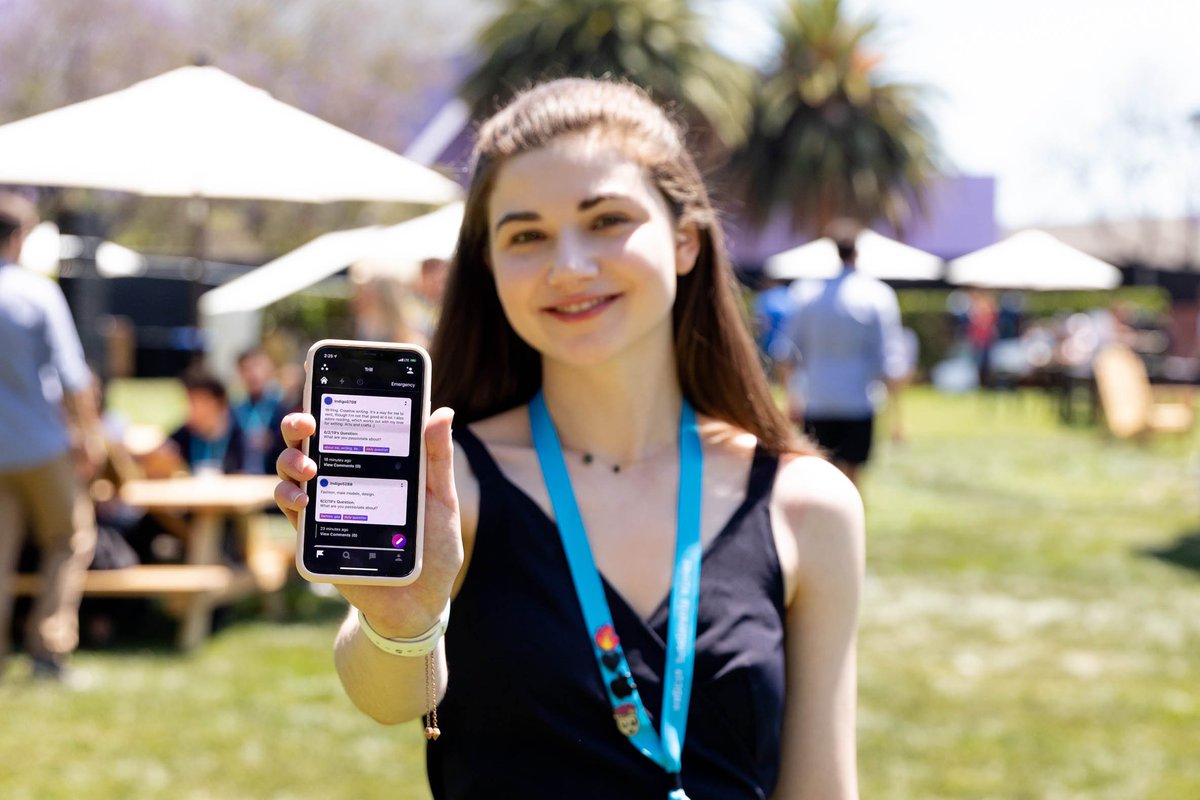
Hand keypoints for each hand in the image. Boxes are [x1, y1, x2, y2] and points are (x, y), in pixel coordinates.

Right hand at [274, 408, 463, 637]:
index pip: (344, 425)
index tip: (324, 380)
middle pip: (307, 443)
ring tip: (308, 466)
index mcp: (371, 465)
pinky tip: (305, 500)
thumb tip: (442, 412)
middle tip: (306, 421)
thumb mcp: (441, 501)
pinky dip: (292, 503)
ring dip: (291, 463)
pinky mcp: (316, 540)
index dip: (328, 400)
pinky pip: (294, 516)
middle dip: (297, 424)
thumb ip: (438, 460)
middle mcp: (342, 481)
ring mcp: (325, 509)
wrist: (420, 603)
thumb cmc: (433, 549)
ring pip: (289, 475)